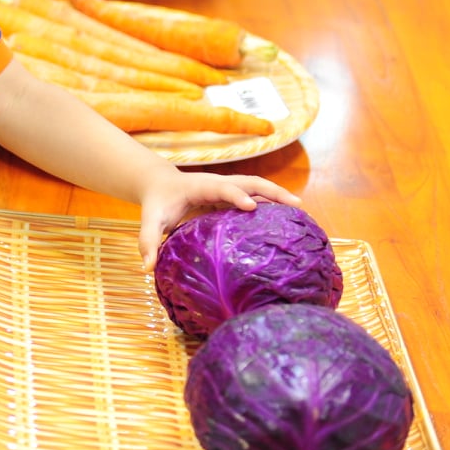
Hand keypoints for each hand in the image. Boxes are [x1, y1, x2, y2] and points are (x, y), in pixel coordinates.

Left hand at [135, 171, 299, 272]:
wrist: (160, 185)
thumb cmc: (156, 203)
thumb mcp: (149, 221)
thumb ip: (147, 241)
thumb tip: (147, 267)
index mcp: (201, 186)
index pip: (222, 188)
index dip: (235, 196)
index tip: (251, 207)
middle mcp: (219, 183)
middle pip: (250, 182)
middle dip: (272, 191)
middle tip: (295, 204)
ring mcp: (227, 188)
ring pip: (257, 187)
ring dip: (278, 196)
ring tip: (301, 210)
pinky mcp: (232, 196)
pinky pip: (256, 197)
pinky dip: (272, 203)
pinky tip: (288, 220)